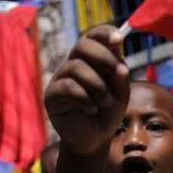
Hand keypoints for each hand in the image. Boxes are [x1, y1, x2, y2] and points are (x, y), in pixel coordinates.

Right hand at [44, 26, 129, 154]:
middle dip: (104, 58)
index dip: (104, 33)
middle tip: (119, 74)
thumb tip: (120, 65)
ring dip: (97, 84)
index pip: (94, 36)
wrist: (95, 139)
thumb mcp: (121, 93)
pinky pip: (66, 87)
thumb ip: (120, 77)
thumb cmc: (108, 112)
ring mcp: (60, 79)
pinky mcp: (52, 96)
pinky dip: (84, 98)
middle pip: (82, 45)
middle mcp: (74, 64)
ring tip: (106, 102)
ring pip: (75, 67)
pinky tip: (92, 109)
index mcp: (92, 59)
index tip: (119, 39)